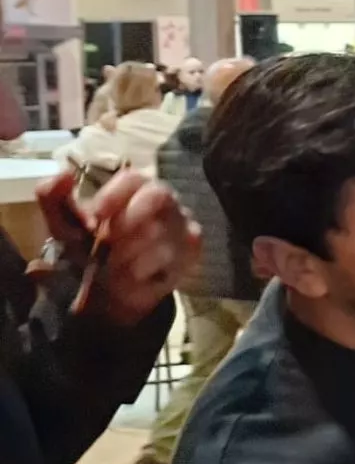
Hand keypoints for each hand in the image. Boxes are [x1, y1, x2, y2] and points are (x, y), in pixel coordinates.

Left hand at [37, 168, 200, 325]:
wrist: (109, 290)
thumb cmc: (88, 249)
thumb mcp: (62, 225)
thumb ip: (53, 197)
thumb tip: (64, 174)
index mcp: (134, 188)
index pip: (133, 178)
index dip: (114, 194)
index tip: (95, 216)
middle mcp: (165, 200)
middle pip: (157, 195)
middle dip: (126, 221)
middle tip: (106, 244)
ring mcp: (182, 224)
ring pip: (159, 233)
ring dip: (127, 254)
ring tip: (112, 266)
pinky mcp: (192, 250)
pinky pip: (171, 257)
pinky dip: (144, 270)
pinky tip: (133, 276)